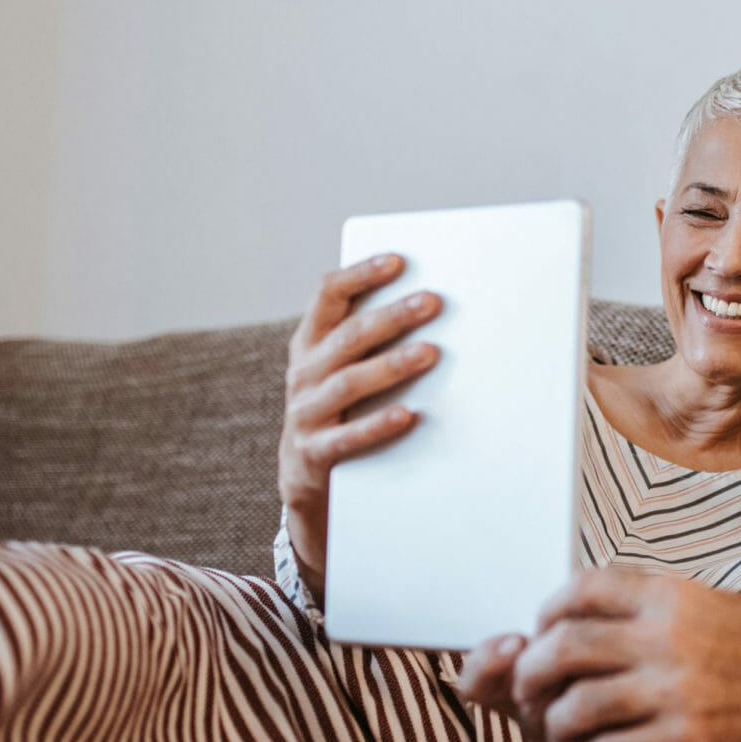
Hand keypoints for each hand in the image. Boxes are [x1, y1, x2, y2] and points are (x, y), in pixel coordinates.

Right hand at [278, 254, 442, 600]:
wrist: (305, 481)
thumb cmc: (342, 410)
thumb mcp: (345, 369)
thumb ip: (372, 340)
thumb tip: (437, 305)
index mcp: (310, 343)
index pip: (328, 294)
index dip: (361, 274)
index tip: (399, 260)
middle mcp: (303, 373)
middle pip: (348, 336)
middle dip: (391, 316)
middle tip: (433, 302)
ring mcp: (304, 414)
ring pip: (348, 383)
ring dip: (391, 365)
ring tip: (430, 353)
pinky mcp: (313, 455)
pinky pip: (347, 438)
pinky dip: (378, 426)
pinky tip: (409, 415)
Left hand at [470, 567, 740, 741]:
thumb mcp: (710, 602)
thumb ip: (649, 599)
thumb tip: (578, 606)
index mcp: (673, 597)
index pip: (584, 587)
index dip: (549, 609)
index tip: (541, 628)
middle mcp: (669, 640)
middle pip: (566, 645)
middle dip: (532, 668)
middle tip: (526, 686)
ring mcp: (676, 694)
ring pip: (576, 704)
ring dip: (554, 721)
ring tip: (558, 729)